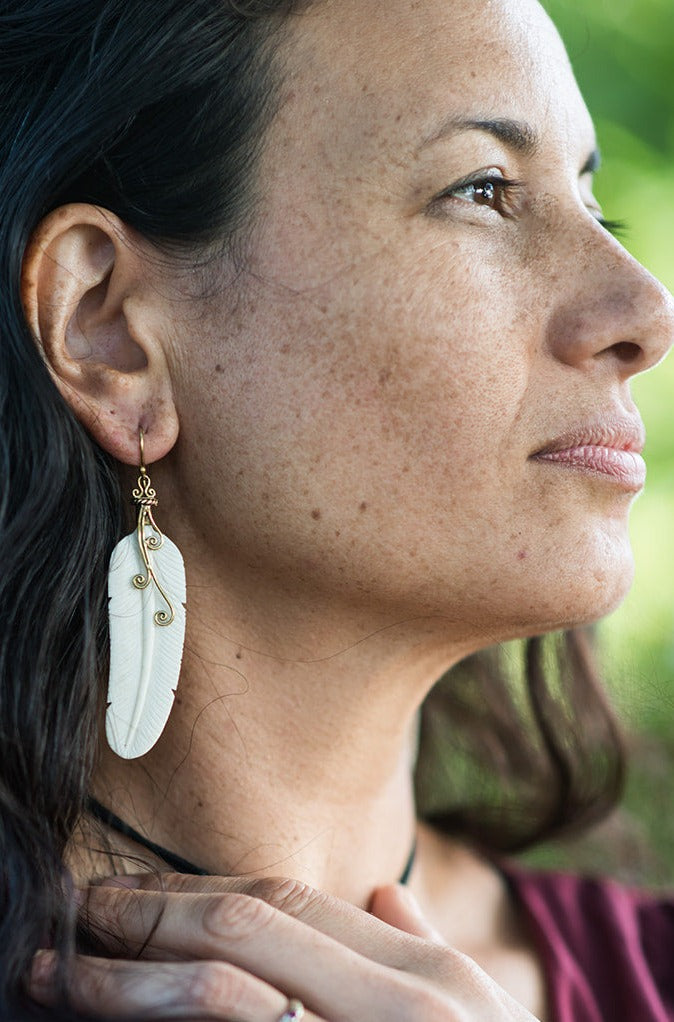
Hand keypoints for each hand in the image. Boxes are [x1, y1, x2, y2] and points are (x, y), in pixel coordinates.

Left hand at [29, 873, 540, 1020]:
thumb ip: (429, 950)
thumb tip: (380, 892)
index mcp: (426, 980)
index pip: (284, 905)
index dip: (197, 890)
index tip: (135, 891)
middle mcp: (397, 1010)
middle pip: (243, 931)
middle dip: (151, 915)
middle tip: (82, 911)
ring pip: (221, 998)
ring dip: (128, 984)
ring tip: (63, 974)